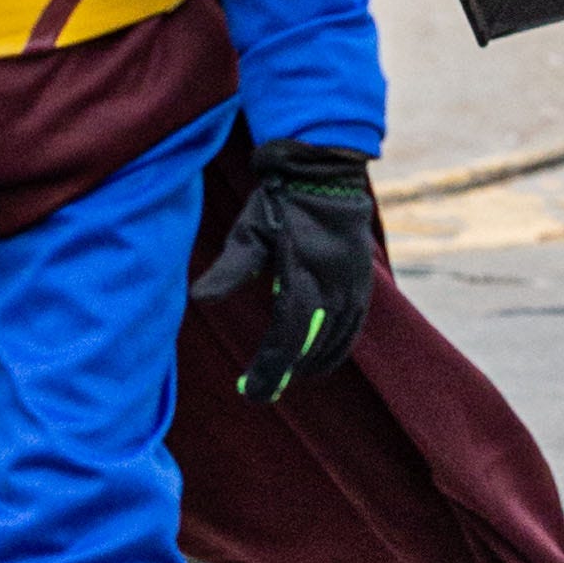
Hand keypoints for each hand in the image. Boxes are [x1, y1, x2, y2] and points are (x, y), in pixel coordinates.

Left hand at [190, 140, 375, 403]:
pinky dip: (338, 346)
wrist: (325, 171)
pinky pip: (354, 326)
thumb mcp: (249, 231)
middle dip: (286, 372)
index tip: (250, 391)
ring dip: (313, 362)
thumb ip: (229, 269)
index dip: (269, 370)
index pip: (287, 338)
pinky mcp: (364, 281)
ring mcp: (354, 285)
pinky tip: (321, 356)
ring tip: (288, 375)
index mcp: (303, 275)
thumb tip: (199, 299)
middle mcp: (335, 286)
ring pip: (338, 340)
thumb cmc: (279, 201)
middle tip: (260, 389)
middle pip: (312, 346)